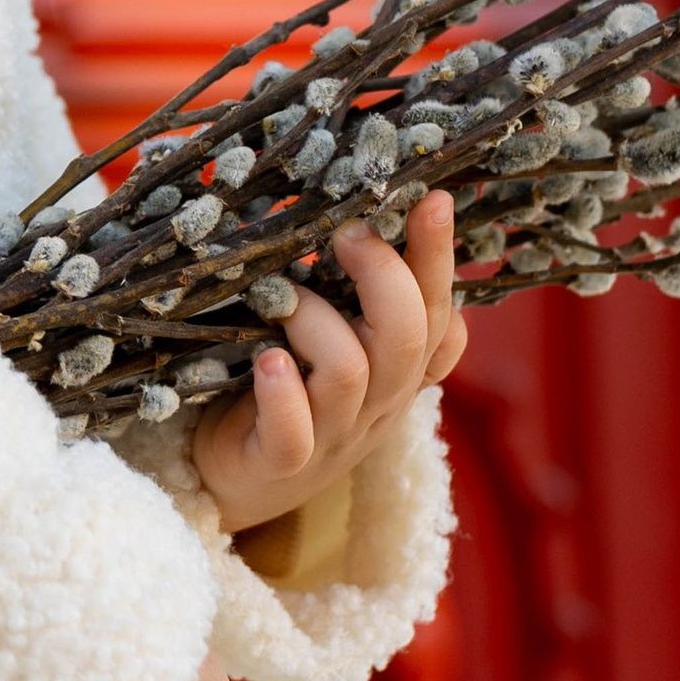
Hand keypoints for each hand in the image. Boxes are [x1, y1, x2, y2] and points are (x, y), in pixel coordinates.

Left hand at [189, 186, 466, 539]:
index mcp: (399, 371)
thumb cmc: (288, 389)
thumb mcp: (337, 340)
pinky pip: (294, 433)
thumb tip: (358, 210)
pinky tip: (269, 362)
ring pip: (350, 370)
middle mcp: (378, 403)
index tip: (431, 198)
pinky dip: (282, 394)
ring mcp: (333, 436)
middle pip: (409, 337)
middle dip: (384, 274)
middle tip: (347, 233)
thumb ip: (357, 293)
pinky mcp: (282, 462)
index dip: (439, 259)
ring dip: (314, 320)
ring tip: (281, 299)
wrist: (238, 482)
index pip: (441, 314)